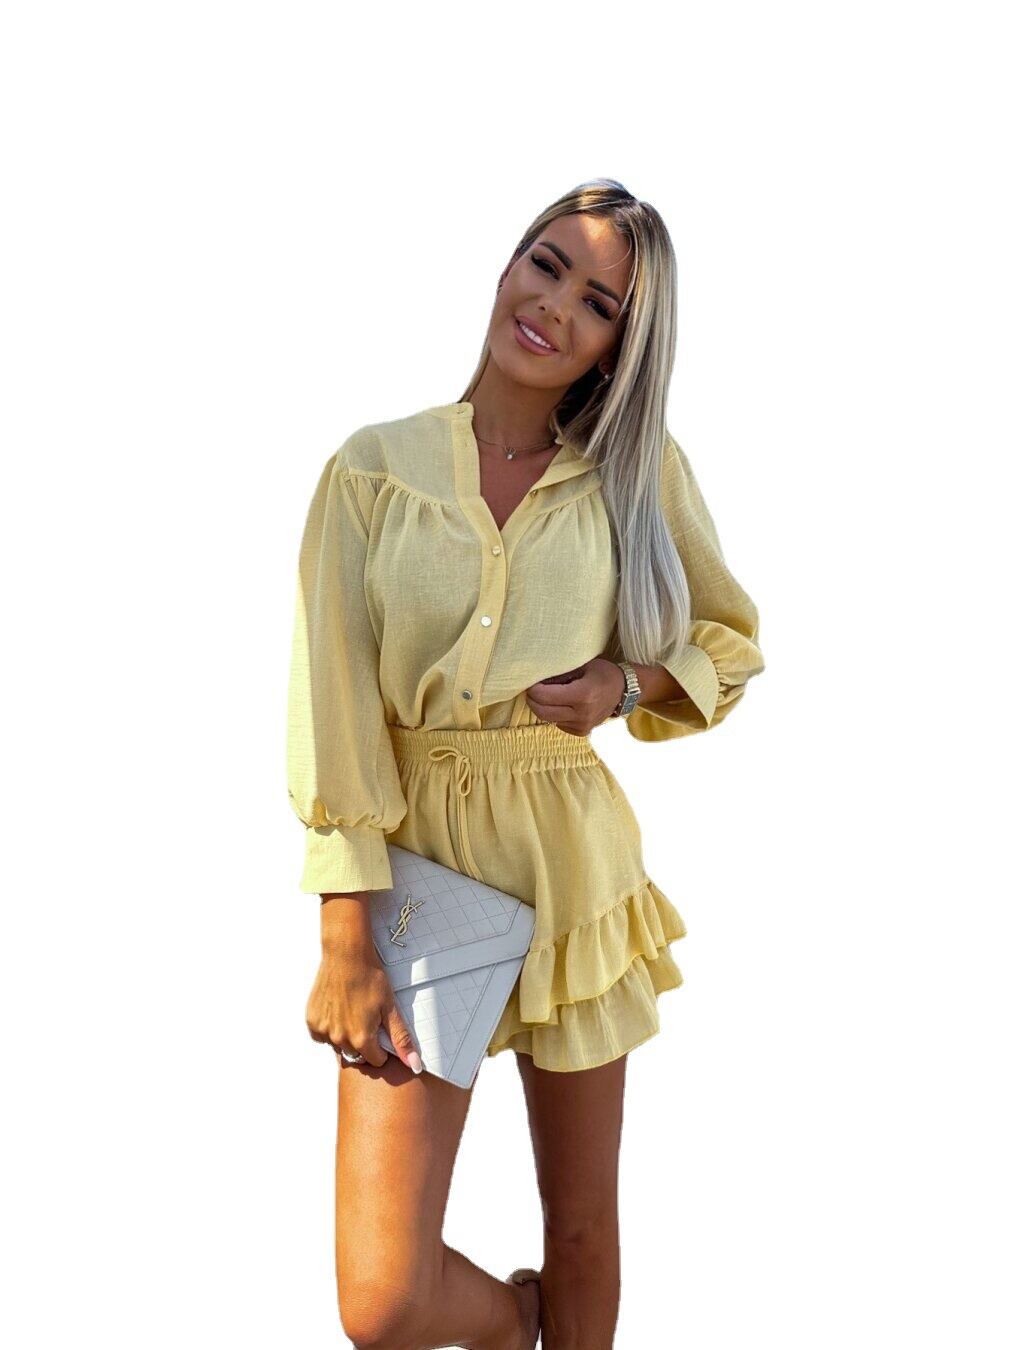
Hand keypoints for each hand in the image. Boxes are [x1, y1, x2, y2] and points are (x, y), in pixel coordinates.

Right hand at [306, 939, 422, 1073]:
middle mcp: (340, 1039)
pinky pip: (322, 1036)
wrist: (346, 955)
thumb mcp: (390, 1008)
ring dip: (345, 1037)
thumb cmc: (370, 977)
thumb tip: (414, 1064)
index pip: (376, 1060)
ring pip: (338, 1047)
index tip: (380, 1031)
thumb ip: (401, 1039)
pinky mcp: (312, 1021)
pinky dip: (330, 1029)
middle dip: (363, 1043)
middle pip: (356, 1055)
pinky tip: (338, 1011)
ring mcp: (324, 1030)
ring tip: (352, 1012)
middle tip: (366, 1018)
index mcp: (361, 1038)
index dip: (381, 1048)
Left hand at [524, 658, 626, 734]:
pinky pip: (558, 724)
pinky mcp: (582, 731)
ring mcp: (583, 725)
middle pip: (542, 712)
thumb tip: (536, 679)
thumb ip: (559, 673)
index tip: (532, 681)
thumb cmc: (602, 673)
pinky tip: (562, 704)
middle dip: (532, 700)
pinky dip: (554, 714)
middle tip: (532, 690)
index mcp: (582, 694)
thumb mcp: (582, 666)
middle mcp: (582, 713)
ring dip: (542, 707)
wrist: (624, 691)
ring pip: (548, 719)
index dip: (533, 689)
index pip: (544, 696)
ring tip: (547, 694)